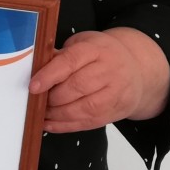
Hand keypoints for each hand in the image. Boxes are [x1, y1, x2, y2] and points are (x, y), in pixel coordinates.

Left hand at [28, 27, 169, 132]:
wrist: (136, 69)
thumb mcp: (82, 44)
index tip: (33, 86)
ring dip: (59, 114)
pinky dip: (67, 126)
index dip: (50, 75)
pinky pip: (90, 122)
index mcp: (96, 49)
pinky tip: (51, 124)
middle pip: (78, 87)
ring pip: (85, 108)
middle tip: (36, 100)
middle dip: (53, 98)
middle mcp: (109, 70)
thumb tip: (37, 69)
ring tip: (42, 113)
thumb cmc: (101, 54)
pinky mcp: (117, 111)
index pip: (71, 61)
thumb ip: (61, 54)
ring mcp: (116, 92)